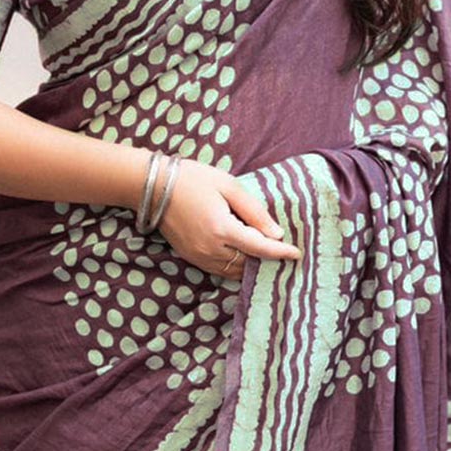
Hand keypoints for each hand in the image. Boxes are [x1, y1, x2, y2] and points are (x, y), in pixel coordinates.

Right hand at [154, 157, 302, 279]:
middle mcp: (210, 248)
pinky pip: (220, 270)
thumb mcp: (229, 186)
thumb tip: (276, 233)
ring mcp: (199, 256)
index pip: (260, 248)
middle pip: (248, 262)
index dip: (281, 252)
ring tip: (266, 254)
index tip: (297, 254)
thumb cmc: (193, 179)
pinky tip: (244, 255)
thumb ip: (254, 211)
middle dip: (267, 258)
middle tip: (283, 251)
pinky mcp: (191, 257)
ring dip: (251, 264)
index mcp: (222, 228)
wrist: (154, 187)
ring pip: (234, 270)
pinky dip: (235, 266)